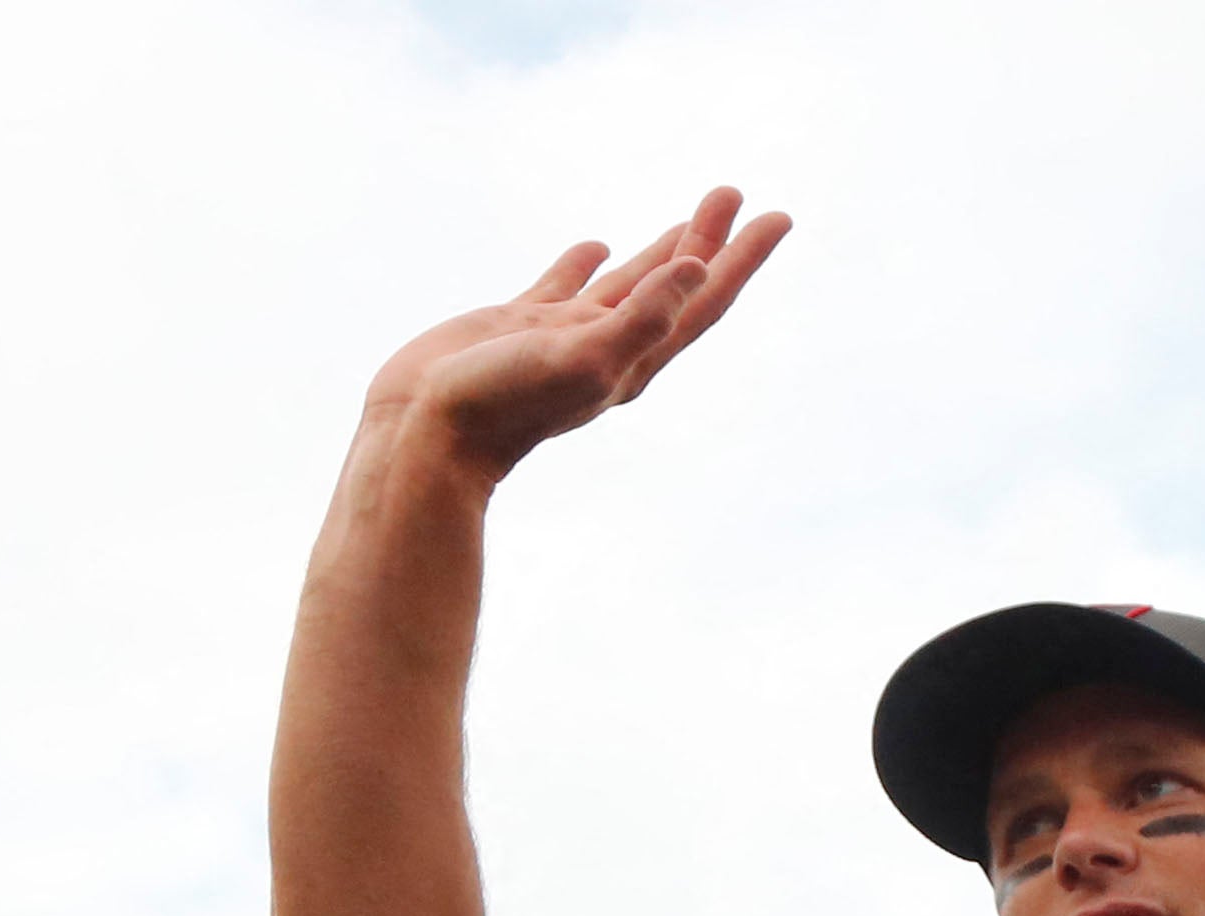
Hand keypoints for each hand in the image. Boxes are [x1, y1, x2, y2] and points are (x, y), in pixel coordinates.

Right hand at [360, 188, 792, 482]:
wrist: (426, 435)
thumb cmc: (504, 404)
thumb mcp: (584, 358)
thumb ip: (642, 317)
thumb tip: (698, 269)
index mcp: (634, 357)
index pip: (702, 299)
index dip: (742, 258)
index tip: (778, 216)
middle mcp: (608, 346)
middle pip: (674, 283)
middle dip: (707, 239)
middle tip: (732, 192)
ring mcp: (564, 335)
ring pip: (627, 282)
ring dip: (660, 249)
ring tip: (690, 217)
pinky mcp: (519, 325)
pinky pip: (564, 285)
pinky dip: (584, 264)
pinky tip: (595, 244)